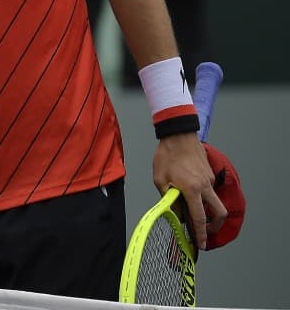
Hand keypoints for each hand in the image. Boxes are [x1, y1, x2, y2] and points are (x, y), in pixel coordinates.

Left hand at [154, 132, 226, 249]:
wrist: (178, 135)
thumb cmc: (166, 156)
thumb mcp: (160, 179)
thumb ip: (168, 198)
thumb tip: (175, 213)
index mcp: (191, 189)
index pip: (199, 217)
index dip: (200, 233)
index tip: (201, 244)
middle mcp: (204, 186)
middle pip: (219, 213)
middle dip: (215, 226)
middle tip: (204, 232)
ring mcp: (209, 180)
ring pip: (216, 202)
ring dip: (209, 212)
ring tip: (194, 214)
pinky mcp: (209, 174)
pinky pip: (210, 191)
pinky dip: (204, 198)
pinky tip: (190, 194)